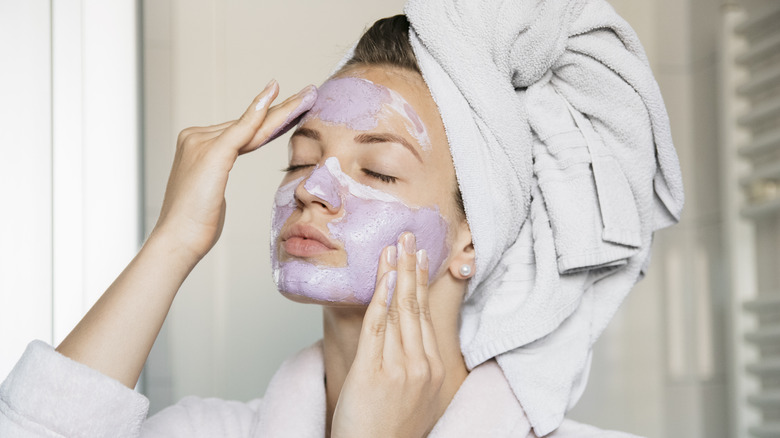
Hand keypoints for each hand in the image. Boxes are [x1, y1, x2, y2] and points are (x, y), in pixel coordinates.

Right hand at [151, 80, 315, 265]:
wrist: (178, 238)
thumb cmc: (194, 224)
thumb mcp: (210, 195)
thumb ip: (215, 177)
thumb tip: (220, 179)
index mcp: (196, 145)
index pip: (241, 129)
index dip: (269, 119)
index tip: (293, 108)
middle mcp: (196, 137)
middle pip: (248, 123)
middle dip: (281, 109)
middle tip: (307, 94)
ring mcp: (202, 142)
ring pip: (251, 124)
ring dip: (282, 109)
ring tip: (306, 96)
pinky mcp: (212, 152)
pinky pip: (242, 128)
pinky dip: (259, 111)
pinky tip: (274, 95)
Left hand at [331, 233, 444, 437]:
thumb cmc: (389, 433)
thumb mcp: (415, 398)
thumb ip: (414, 367)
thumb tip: (407, 340)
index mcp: (434, 371)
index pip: (426, 316)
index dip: (422, 283)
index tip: (421, 258)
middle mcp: (422, 366)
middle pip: (416, 306)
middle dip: (411, 267)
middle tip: (409, 235)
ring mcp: (401, 368)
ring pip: (400, 310)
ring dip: (397, 272)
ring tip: (394, 245)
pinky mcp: (375, 372)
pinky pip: (379, 325)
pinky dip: (382, 296)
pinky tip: (384, 274)